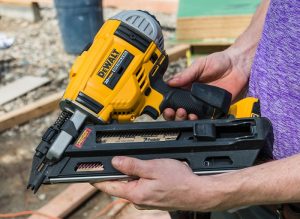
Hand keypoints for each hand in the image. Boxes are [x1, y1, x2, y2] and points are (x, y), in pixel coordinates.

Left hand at [94, 156, 219, 210]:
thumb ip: (132, 165)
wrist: (197, 192)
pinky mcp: (153, 198)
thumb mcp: (153, 168)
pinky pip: (141, 186)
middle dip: (118, 171)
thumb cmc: (179, 181)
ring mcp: (146, 200)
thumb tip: (115, 162)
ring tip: (139, 163)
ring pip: (131, 184)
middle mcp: (138, 200)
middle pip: (120, 184)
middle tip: (119, 158)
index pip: (108, 186)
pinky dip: (140, 178)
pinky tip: (149, 171)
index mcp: (135, 193)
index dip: (97, 178)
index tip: (88, 172)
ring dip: (131, 174)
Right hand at [164, 48, 250, 120]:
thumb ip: (186, 74)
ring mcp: (204, 105)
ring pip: (190, 117)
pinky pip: (206, 119)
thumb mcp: (200, 65)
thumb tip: (170, 82)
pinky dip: (200, 121)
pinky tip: (197, 118)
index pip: (173, 98)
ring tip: (185, 114)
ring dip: (185, 119)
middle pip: (179, 111)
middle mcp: (194, 97)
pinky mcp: (215, 109)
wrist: (239, 66)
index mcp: (187, 87)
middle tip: (176, 111)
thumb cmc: (220, 62)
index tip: (166, 106)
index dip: (168, 105)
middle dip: (174, 114)